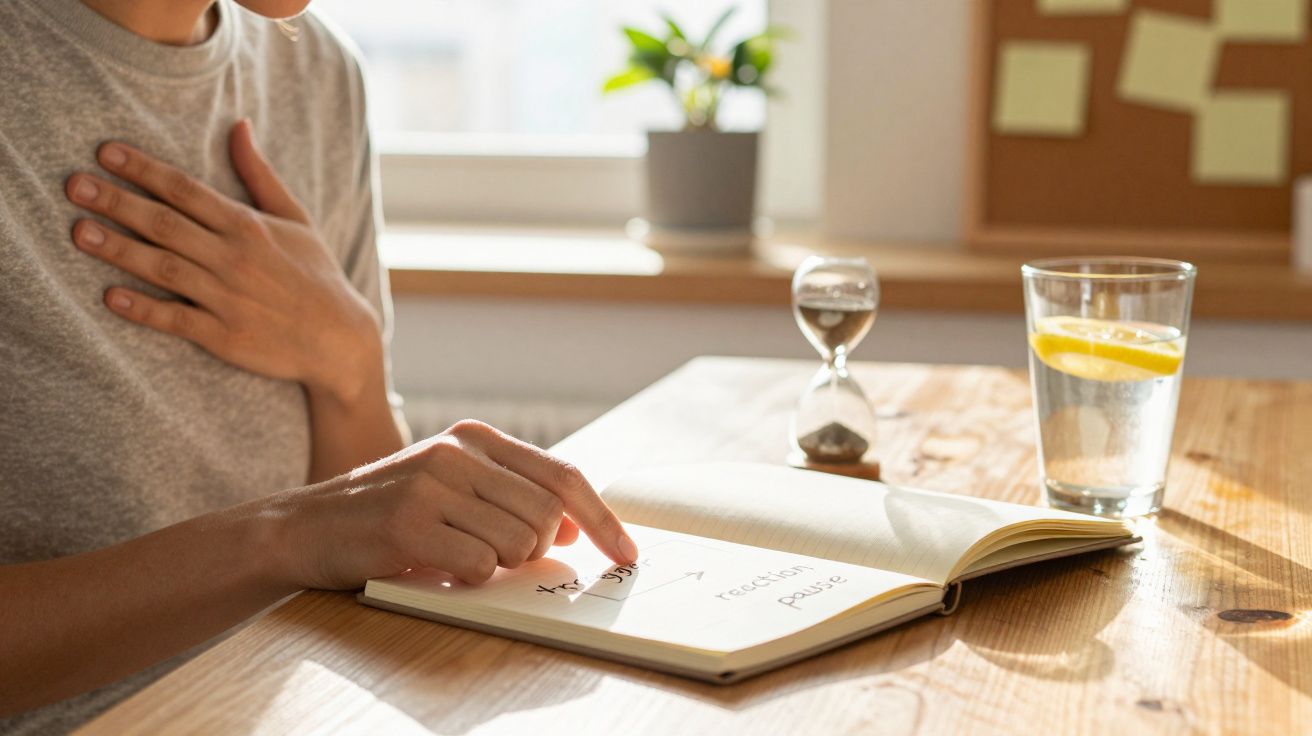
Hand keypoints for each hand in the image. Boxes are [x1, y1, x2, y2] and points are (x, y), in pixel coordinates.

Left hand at [65, 119, 380, 404]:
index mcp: (249, 226)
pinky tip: (112, 296)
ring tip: (80, 233)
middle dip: (118, 203)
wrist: (340, 338)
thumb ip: (259, 174)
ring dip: (119, 250)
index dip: (144, 170)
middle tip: (75, 187)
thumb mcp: (296, 218)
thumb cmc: (316, 274)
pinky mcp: (225, 336)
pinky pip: (176, 319)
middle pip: (166, 224)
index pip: (187, 190)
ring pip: (164, 268)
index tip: (106, 153)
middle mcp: (235, 258)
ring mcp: (228, 298)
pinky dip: (144, 309)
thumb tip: (238, 125)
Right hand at [269, 420, 639, 587]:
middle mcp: (459, 451)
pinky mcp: (410, 522)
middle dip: (534, 551)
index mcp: (477, 438)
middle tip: (489, 554)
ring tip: (454, 554)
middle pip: (547, 516)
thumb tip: (574, 527)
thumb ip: (513, 497)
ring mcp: (433, 483)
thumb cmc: (388, 515)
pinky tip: (436, 565)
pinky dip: (467, 578)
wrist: (303, 527)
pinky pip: (480, 565)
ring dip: (497, 565)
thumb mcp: (453, 489)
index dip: (603, 519)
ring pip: (518, 543)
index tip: (627, 553)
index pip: (563, 476)